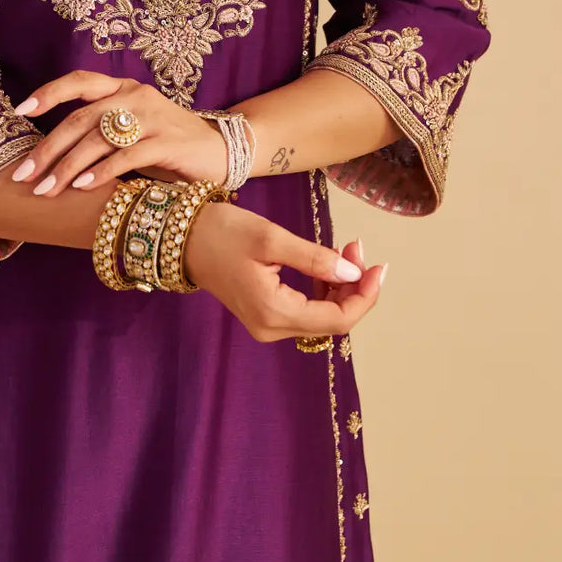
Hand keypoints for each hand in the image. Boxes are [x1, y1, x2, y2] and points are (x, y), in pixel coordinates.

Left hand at [10, 71, 228, 195]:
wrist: (224, 151)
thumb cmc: (168, 146)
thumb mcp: (132, 132)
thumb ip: (99, 134)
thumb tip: (49, 157)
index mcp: (123, 89)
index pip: (79, 81)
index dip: (48, 93)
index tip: (20, 110)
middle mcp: (135, 96)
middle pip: (81, 118)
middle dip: (48, 149)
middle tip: (25, 175)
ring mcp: (153, 117)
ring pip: (99, 138)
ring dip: (68, 167)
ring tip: (48, 190)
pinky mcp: (169, 141)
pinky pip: (126, 155)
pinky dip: (101, 172)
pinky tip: (83, 188)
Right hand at [183, 208, 385, 342]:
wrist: (182, 238)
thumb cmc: (222, 232)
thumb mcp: (271, 238)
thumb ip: (315, 258)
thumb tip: (353, 274)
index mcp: (274, 312)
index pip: (338, 319)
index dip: (365, 296)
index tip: (379, 266)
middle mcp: (272, 328)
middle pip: (332, 321)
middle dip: (355, 287)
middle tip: (356, 247)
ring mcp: (267, 325)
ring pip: (321, 317)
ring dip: (341, 287)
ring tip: (346, 250)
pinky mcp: (264, 315)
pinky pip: (307, 311)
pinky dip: (324, 289)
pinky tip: (328, 265)